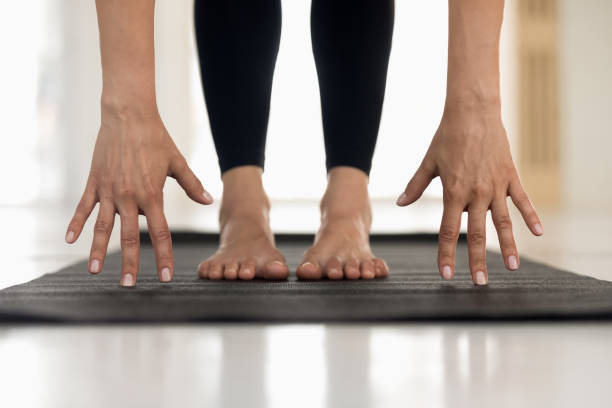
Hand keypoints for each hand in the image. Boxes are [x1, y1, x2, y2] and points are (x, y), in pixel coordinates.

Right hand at [65, 109, 212, 286]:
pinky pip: (84, 207)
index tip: (165, 277)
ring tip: (95, 271)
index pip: (160, 233)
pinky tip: (70, 239)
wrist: (128, 116)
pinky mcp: (95, 182)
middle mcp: (129, 197)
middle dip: (130, 262)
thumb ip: (191, 184)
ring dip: (98, 250)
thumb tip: (209, 201)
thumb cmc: (156, 139)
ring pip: (102, 226)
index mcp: (152, 194)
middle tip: (128, 285)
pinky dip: (76, 223)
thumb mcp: (177, 162)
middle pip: (130, 236)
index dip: (163, 256)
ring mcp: (109, 190)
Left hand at [396, 104, 542, 284]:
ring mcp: (495, 186)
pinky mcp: (510, 176)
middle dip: (477, 260)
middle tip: (480, 282)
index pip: (447, 231)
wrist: (473, 112)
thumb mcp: (429, 163)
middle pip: (477, 234)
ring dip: (509, 246)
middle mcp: (475, 193)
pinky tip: (540, 233)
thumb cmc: (447, 137)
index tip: (446, 274)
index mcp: (453, 192)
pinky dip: (531, 216)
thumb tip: (400, 203)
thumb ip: (415, 186)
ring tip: (513, 268)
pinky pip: (522, 200)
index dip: (446, 254)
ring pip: (503, 222)